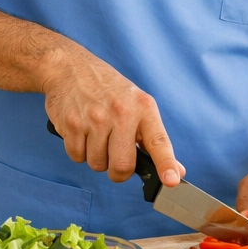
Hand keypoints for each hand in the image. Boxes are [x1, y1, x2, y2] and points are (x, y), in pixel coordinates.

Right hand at [41, 46, 182, 187]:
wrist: (71, 68)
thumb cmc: (109, 90)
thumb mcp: (138, 105)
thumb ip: (154, 138)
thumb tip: (176, 170)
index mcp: (143, 108)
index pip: (159, 141)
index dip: (166, 164)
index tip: (171, 180)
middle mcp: (121, 112)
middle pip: (122, 166)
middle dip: (119, 172)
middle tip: (116, 157)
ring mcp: (95, 119)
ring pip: (97, 164)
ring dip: (97, 158)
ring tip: (97, 136)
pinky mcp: (72, 124)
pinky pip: (77, 157)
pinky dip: (79, 151)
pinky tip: (82, 132)